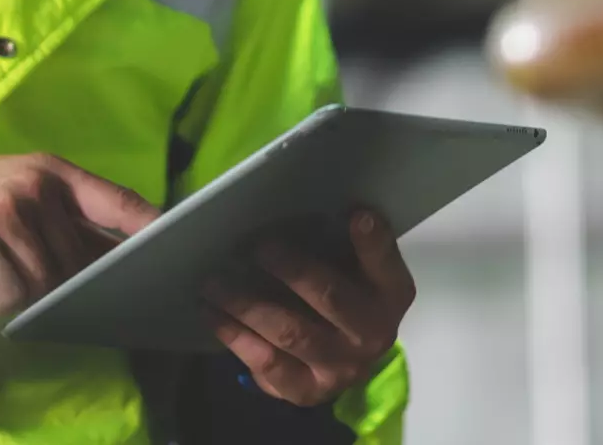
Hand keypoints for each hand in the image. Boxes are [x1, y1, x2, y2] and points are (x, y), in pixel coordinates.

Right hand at [0, 154, 159, 313]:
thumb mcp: (16, 195)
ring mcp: (6, 208)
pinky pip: (8, 294)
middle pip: (77, 260)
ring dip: (21, 294)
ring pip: (44, 282)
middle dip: (61, 284)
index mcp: (52, 171)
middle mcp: (36, 184)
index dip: (149, 226)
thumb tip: (113, 260)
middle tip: (24, 279)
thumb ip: (62, 220)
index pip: (117, 200)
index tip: (176, 247)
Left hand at [203, 209, 415, 405]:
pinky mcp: (307, 391)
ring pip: (291, 333)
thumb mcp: (354, 267)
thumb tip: (295, 211)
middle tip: (256, 247)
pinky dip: (235, 336)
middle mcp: (373, 335)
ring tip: (214, 281)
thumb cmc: (343, 294)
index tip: (357, 213)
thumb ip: (339, 243)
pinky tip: (212, 313)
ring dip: (248, 304)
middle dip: (291, 268)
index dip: (373, 241)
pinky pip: (267, 363)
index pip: (385, 264)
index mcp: (391, 295)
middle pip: (330, 297)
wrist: (344, 360)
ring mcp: (340, 368)